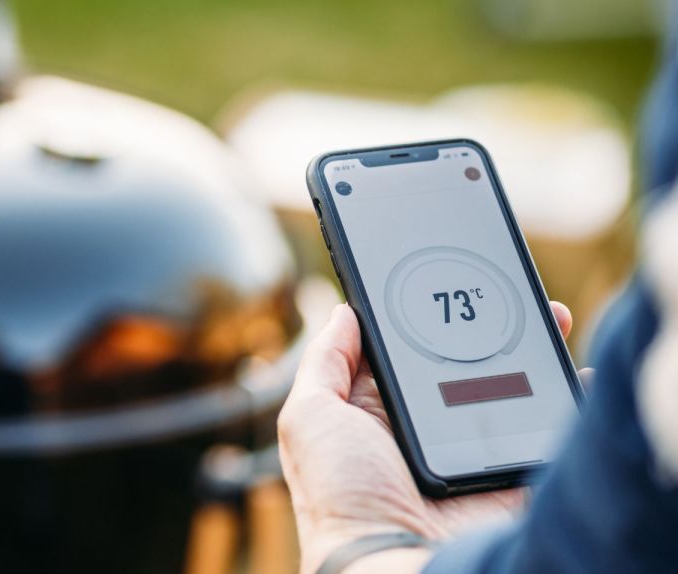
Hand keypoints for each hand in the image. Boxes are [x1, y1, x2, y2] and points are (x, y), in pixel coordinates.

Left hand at [276, 302, 572, 572]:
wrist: (397, 561)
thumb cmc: (342, 498)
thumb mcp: (308, 420)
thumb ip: (323, 363)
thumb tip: (343, 311)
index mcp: (375, 411)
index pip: (404, 352)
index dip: (424, 316)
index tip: (447, 276)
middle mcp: (423, 427)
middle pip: (464, 363)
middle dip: (488, 327)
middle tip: (512, 291)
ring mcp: (470, 449)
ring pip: (509, 387)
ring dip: (531, 353)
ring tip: (549, 319)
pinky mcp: (509, 471)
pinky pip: (544, 427)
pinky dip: (563, 399)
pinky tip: (572, 371)